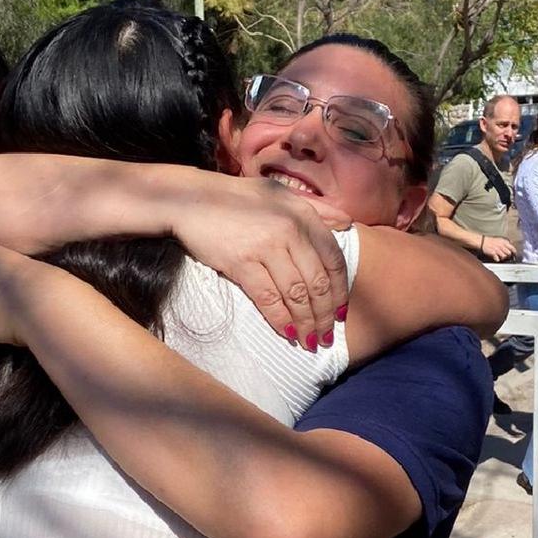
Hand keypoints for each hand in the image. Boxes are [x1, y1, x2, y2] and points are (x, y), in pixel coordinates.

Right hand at [172, 178, 352, 347]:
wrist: (190, 199)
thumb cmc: (236, 198)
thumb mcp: (280, 194)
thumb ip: (316, 208)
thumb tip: (347, 222)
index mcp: (303, 215)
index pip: (334, 260)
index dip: (340, 291)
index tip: (340, 313)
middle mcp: (290, 230)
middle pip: (317, 283)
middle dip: (325, 316)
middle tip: (326, 337)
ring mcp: (266, 247)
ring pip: (296, 295)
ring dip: (306, 324)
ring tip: (310, 342)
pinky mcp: (242, 262)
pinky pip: (268, 298)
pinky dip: (281, 320)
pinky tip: (288, 333)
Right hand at [479, 235, 516, 261]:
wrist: (482, 241)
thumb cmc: (491, 241)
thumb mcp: (500, 239)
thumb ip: (506, 242)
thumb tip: (511, 244)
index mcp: (504, 242)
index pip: (512, 248)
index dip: (514, 252)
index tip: (514, 254)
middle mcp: (501, 246)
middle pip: (509, 253)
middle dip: (508, 256)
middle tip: (506, 256)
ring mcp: (497, 250)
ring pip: (504, 257)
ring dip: (503, 258)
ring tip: (500, 257)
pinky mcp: (493, 253)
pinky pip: (498, 259)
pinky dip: (497, 259)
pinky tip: (496, 258)